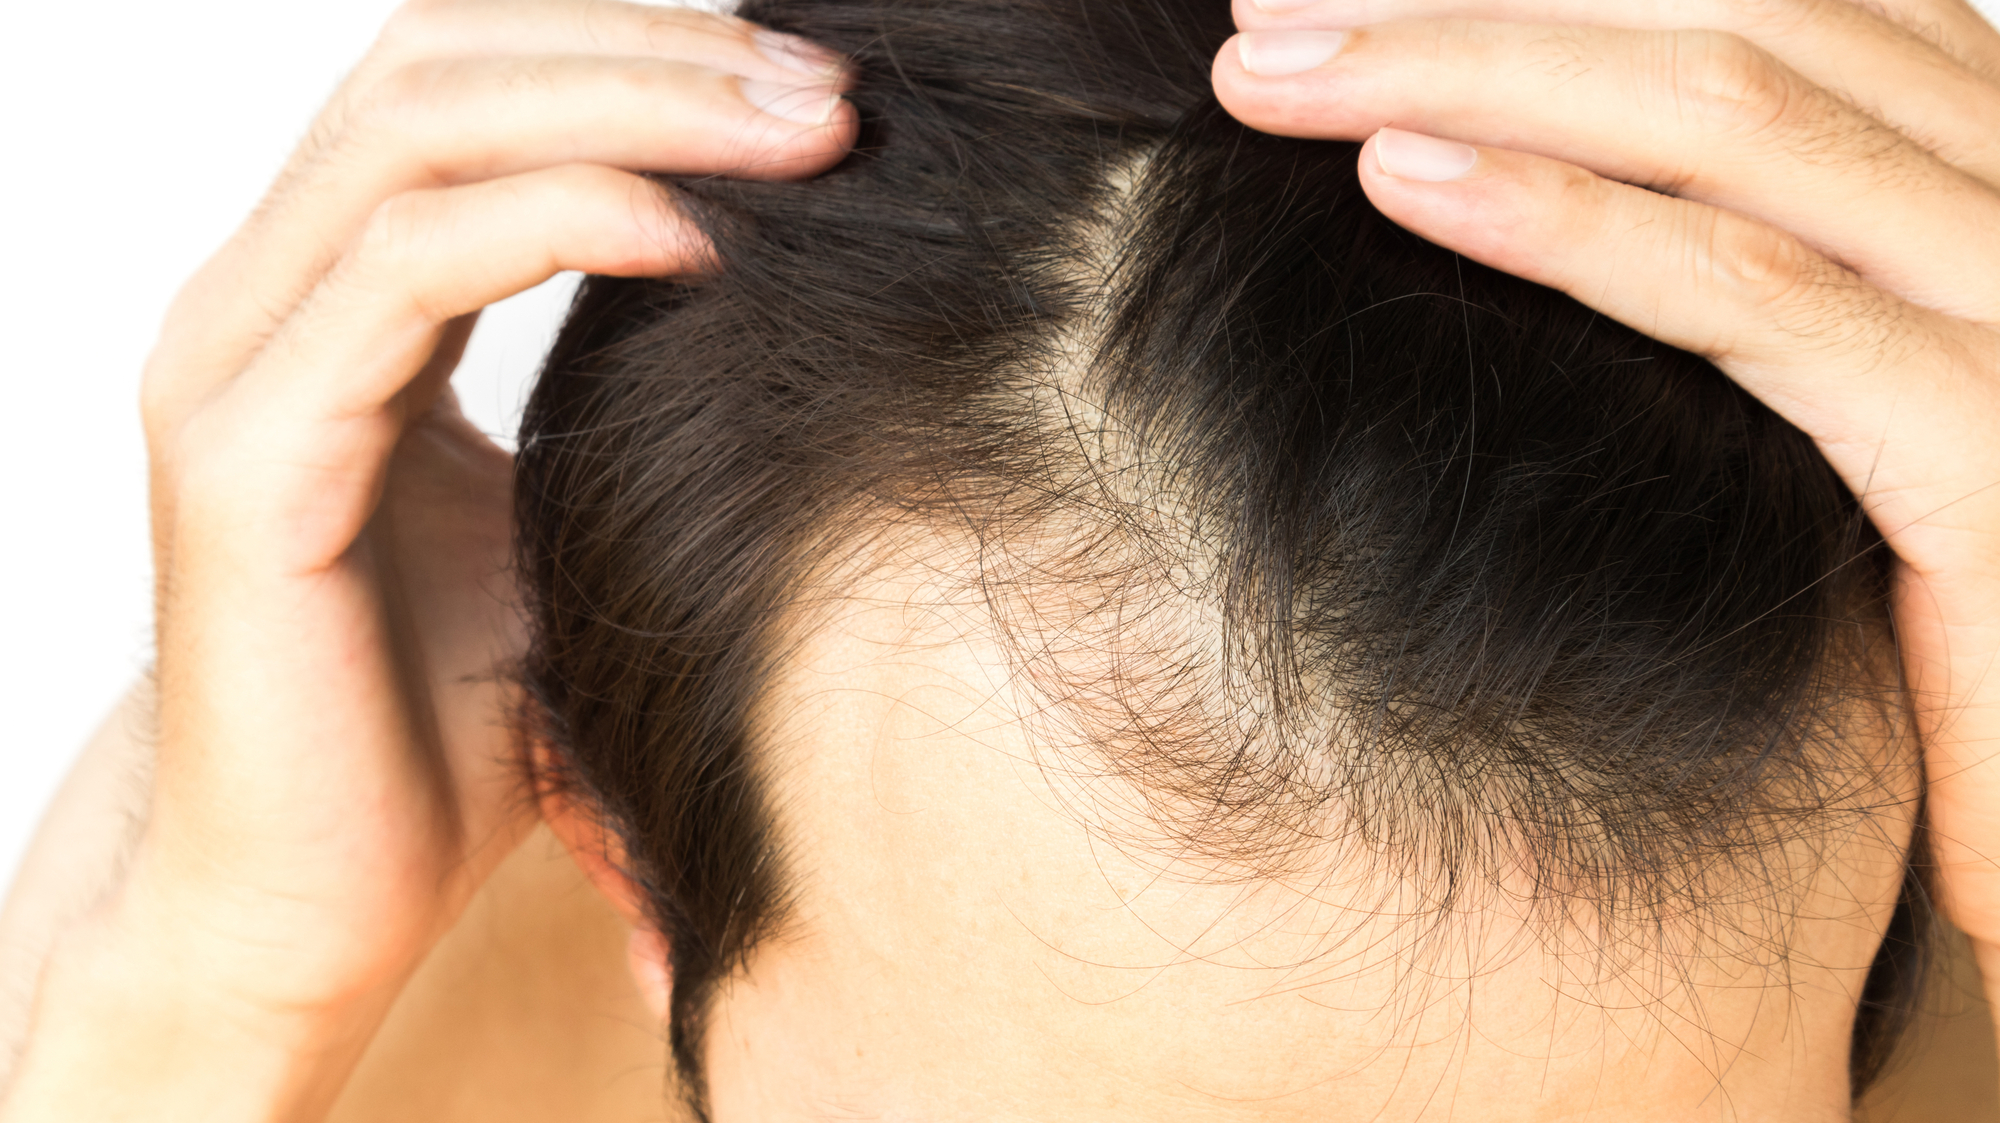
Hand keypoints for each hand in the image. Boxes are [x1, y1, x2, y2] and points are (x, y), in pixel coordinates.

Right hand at [2, 1, 852, 1116]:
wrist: (308, 900)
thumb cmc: (437, 720)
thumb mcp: (551, 513)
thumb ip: (613, 385)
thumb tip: (772, 291)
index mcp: (327, 297)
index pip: (465, 85)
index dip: (634, 50)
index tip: (810, 93)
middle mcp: (260, 299)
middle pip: (440, 62)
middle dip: (650, 49)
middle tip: (828, 90)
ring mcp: (237, 366)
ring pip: (420, 133)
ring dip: (632, 107)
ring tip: (801, 136)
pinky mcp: (249, 462)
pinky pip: (408, 271)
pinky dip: (565, 222)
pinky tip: (700, 240)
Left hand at [1213, 0, 1999, 989]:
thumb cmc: (1956, 604)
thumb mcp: (1849, 392)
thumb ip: (1746, 269)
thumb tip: (1501, 185)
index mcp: (1983, 156)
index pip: (1754, 1)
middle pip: (1716, 25)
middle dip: (1463, 5)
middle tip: (1269, 10)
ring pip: (1716, 120)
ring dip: (1461, 74)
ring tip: (1269, 81)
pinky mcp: (1983, 436)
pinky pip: (1744, 292)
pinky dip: (1561, 223)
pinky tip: (1397, 182)